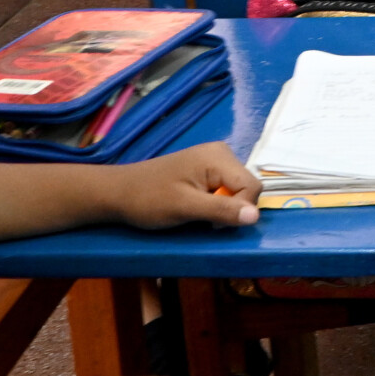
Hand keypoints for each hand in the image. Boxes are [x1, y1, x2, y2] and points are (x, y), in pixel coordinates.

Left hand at [106, 142, 260, 228]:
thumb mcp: (185, 208)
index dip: (240, 209)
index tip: (214, 223)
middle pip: (247, 186)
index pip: (253, 186)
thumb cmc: (149, 200)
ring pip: (238, 189)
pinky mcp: (206, 167)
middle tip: (203, 217)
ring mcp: (214, 158)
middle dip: (232, 207)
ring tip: (198, 212)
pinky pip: (226, 186)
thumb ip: (221, 210)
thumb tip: (255, 217)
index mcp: (218, 157)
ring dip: (224, 206)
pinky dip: (217, 201)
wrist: (119, 192)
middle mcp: (221, 152)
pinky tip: (198, 205)